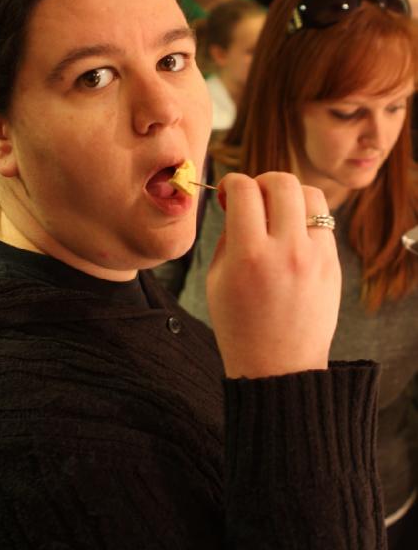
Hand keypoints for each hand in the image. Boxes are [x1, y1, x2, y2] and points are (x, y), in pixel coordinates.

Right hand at [206, 172, 340, 378]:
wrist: (278, 367)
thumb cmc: (239, 326)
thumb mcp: (216, 279)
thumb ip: (227, 235)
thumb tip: (237, 203)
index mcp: (249, 255)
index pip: (244, 190)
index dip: (231, 183)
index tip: (227, 192)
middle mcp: (286, 250)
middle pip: (281, 182)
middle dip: (260, 181)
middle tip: (252, 197)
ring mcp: (315, 256)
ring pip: (310, 194)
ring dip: (289, 194)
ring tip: (276, 211)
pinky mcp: (333, 264)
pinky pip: (323, 221)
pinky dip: (304, 218)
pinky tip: (291, 234)